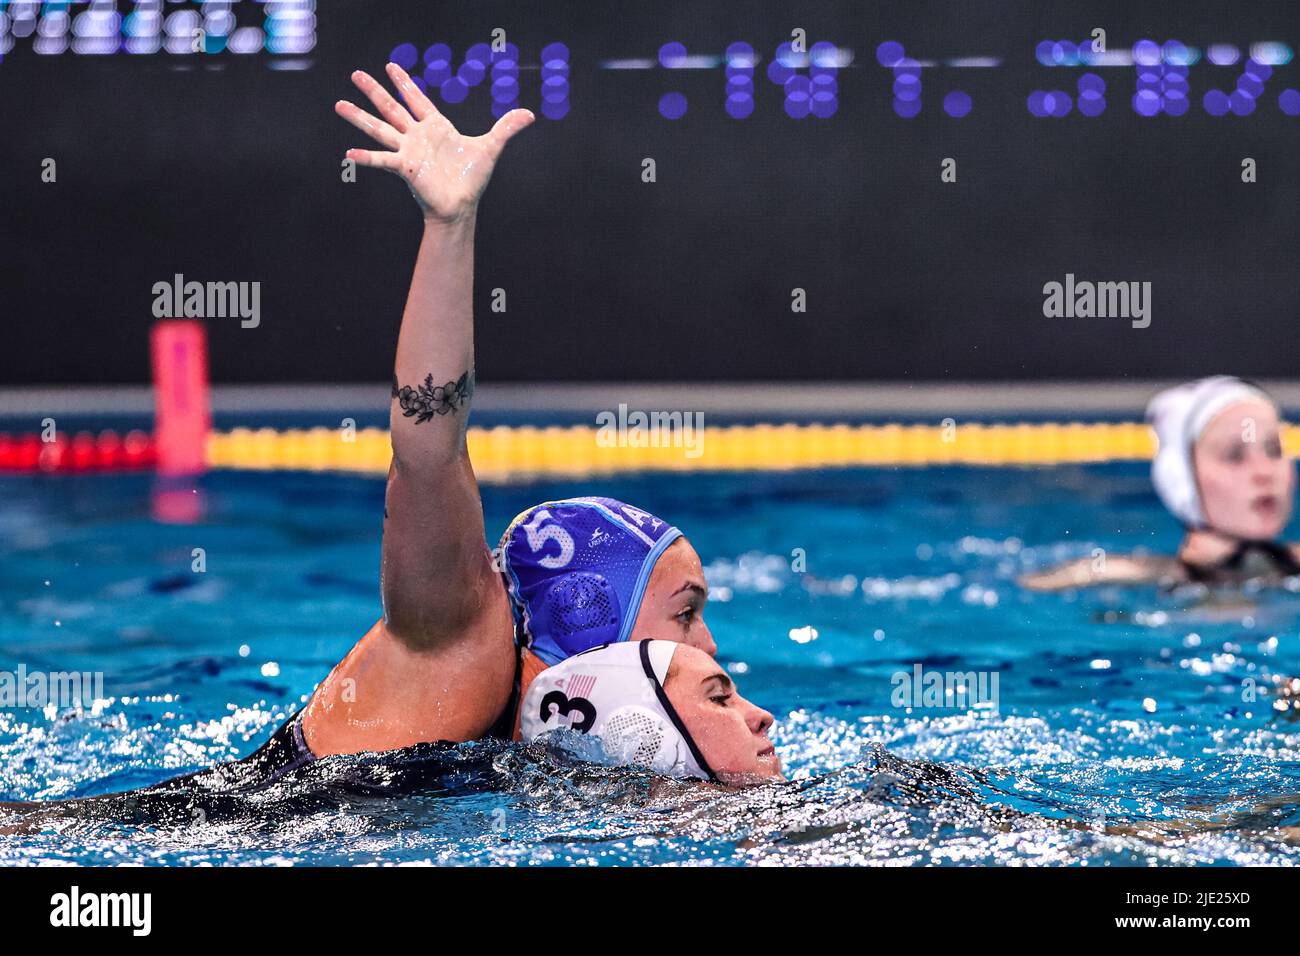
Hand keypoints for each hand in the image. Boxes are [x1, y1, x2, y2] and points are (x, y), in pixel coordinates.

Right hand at [336, 62, 534, 223]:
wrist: (462, 205)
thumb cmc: (472, 179)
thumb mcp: (491, 148)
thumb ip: (506, 128)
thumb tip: (529, 114)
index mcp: (435, 127)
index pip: (416, 100)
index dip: (404, 83)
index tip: (390, 67)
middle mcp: (417, 136)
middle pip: (392, 108)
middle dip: (374, 91)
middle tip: (355, 74)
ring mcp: (408, 151)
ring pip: (380, 129)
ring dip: (360, 118)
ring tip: (339, 104)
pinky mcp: (405, 168)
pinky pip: (382, 161)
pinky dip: (367, 158)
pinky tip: (349, 153)